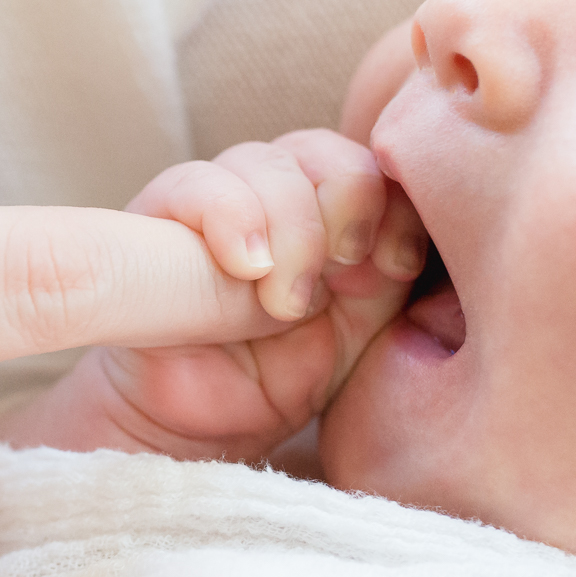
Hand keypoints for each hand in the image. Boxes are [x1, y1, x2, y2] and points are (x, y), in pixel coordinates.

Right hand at [0, 129, 424, 460]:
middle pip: (318, 149)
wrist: (197, 427)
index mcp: (330, 211)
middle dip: (343, 202)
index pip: (371, 158)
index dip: (392, 198)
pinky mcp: (157, 218)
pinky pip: (194, 183)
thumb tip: (417, 229)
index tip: (395, 264)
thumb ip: (387, 271)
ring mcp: (213, 202)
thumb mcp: (357, 328)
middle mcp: (273, 195)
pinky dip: (229, 214)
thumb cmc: (277, 379)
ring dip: (288, 222)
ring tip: (283, 299)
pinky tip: (246, 265)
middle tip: (340, 271)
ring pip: (262, 161)